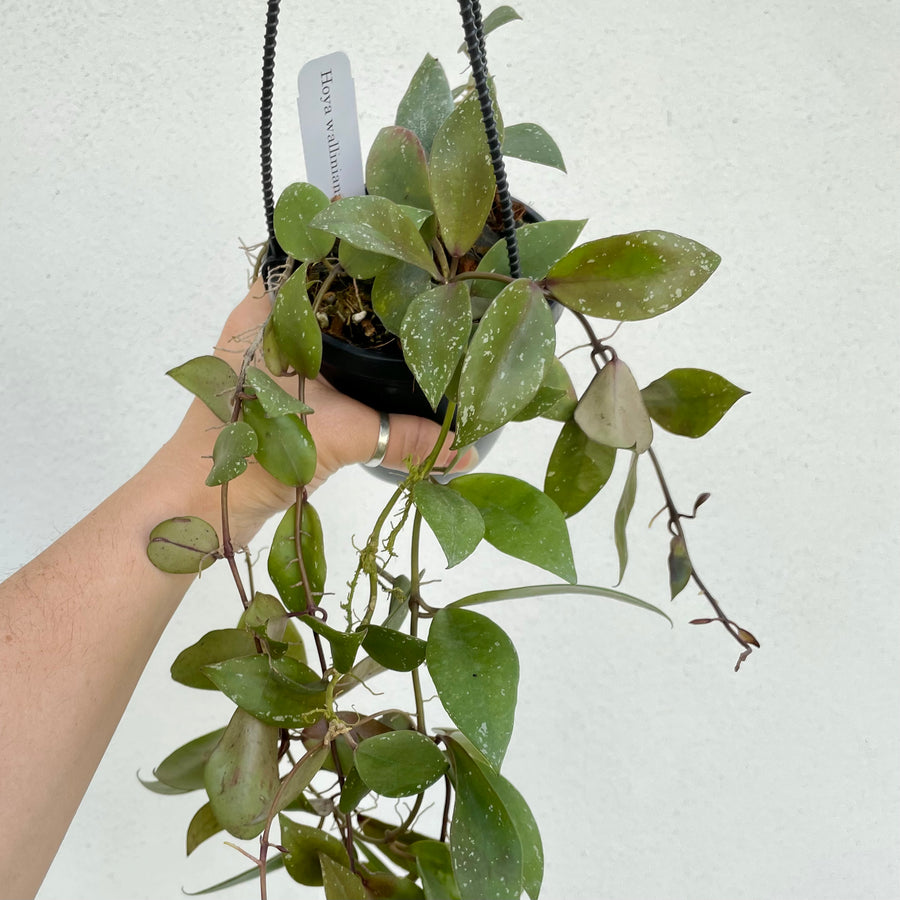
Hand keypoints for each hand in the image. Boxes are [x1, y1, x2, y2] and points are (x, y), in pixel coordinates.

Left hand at [163, 278, 471, 544]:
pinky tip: (394, 376)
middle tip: (430, 291)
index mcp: (266, 312)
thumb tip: (466, 451)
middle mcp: (265, 327)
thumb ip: (401, 437)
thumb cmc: (252, 454)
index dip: (360, 250)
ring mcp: (269, 362)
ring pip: (325, 334)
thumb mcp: (336, 437)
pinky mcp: (277, 394)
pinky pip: (324, 368)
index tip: (409, 252)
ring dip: (364, 337)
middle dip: (374, 296)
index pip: (314, 256)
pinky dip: (356, 370)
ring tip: (422, 327)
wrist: (199, 510)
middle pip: (327, 296)